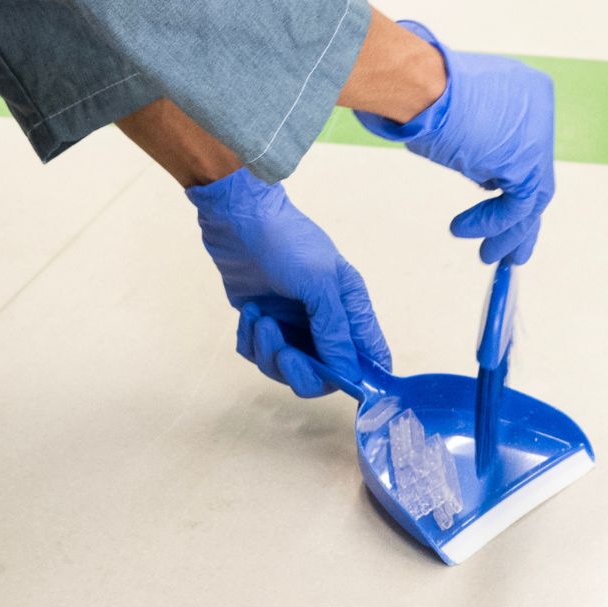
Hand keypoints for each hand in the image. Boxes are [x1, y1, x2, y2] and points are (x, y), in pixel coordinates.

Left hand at [185, 170, 391, 397]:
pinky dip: (250, 339)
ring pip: (285, 366)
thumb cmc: (287, 242)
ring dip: (269, 350)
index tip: (343, 389)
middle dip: (301, 370)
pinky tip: (248, 312)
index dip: (360, 378)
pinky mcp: (261, 322)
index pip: (369, 357)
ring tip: (260, 320)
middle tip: (285, 353)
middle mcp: (323, 320)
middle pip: (322, 374)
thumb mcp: (318, 282)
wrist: (238, 217)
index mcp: (350, 308)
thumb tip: (349, 375)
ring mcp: (291, 322)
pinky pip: (257, 352)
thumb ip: (334, 330)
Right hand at [354, 23, 556, 264]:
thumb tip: (478, 170)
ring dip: (509, 232)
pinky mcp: (529, 161)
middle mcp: (538, 108)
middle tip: (510, 246)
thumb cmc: (421, 91)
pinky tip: (464, 230)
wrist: (419, 84)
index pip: (523, 145)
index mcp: (524, 88)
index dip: (507, 178)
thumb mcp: (454, 113)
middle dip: (520, 215)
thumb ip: (475, 138)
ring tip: (488, 255)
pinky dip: (492, 224)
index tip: (489, 196)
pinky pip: (519, 206)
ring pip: (532, 195)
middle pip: (534, 173)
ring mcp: (539, 133)